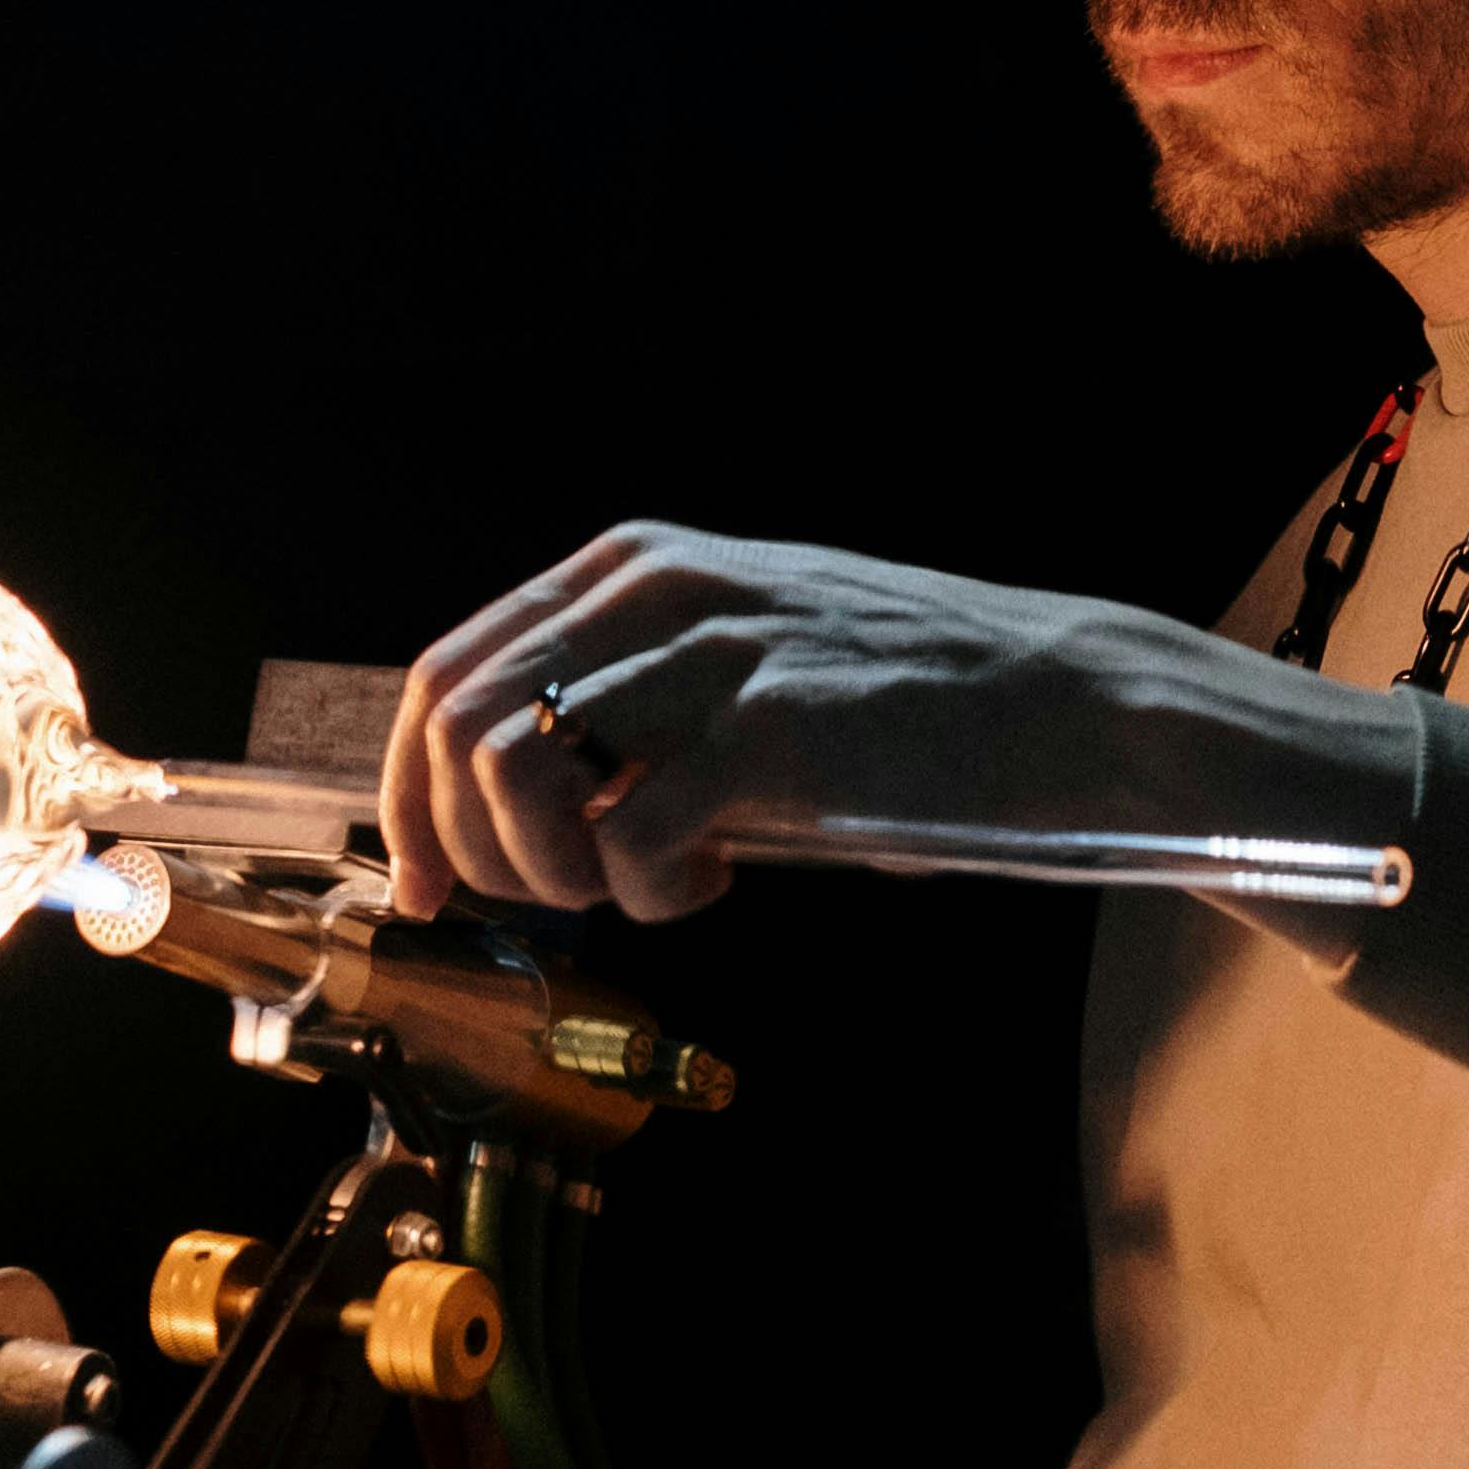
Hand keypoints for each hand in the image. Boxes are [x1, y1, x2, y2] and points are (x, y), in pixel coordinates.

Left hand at [383, 528, 1368, 927]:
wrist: (1058, 700)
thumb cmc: (894, 704)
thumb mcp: (735, 655)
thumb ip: (624, 697)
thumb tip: (497, 807)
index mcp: (629, 565)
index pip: (446, 672)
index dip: (409, 793)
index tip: (422, 887)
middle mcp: (654, 589)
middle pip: (460, 725)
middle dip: (470, 847)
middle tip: (552, 904)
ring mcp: (712, 651)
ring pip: (519, 772)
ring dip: (553, 867)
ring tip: (638, 881)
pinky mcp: (773, 729)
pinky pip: (632, 838)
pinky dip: (652, 893)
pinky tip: (722, 880)